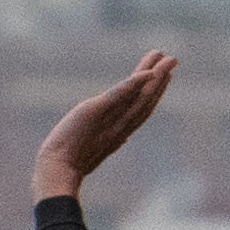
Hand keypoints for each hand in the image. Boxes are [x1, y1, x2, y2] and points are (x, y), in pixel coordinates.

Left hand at [30, 50, 178, 201]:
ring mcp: (111, 120)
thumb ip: (106, 140)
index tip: (164, 76)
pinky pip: (118, 95)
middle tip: (173, 59)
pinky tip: (147, 72)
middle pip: (145, 100)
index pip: (141, 109)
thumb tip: (123, 140)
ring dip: (154, 76)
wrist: (56, 170)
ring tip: (167, 59)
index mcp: (118, 132)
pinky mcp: (96, 111)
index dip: (155, 93)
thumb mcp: (90, 148)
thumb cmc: (67, 163)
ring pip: (139, 95)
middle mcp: (119, 126)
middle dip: (160, 79)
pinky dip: (134, 84)